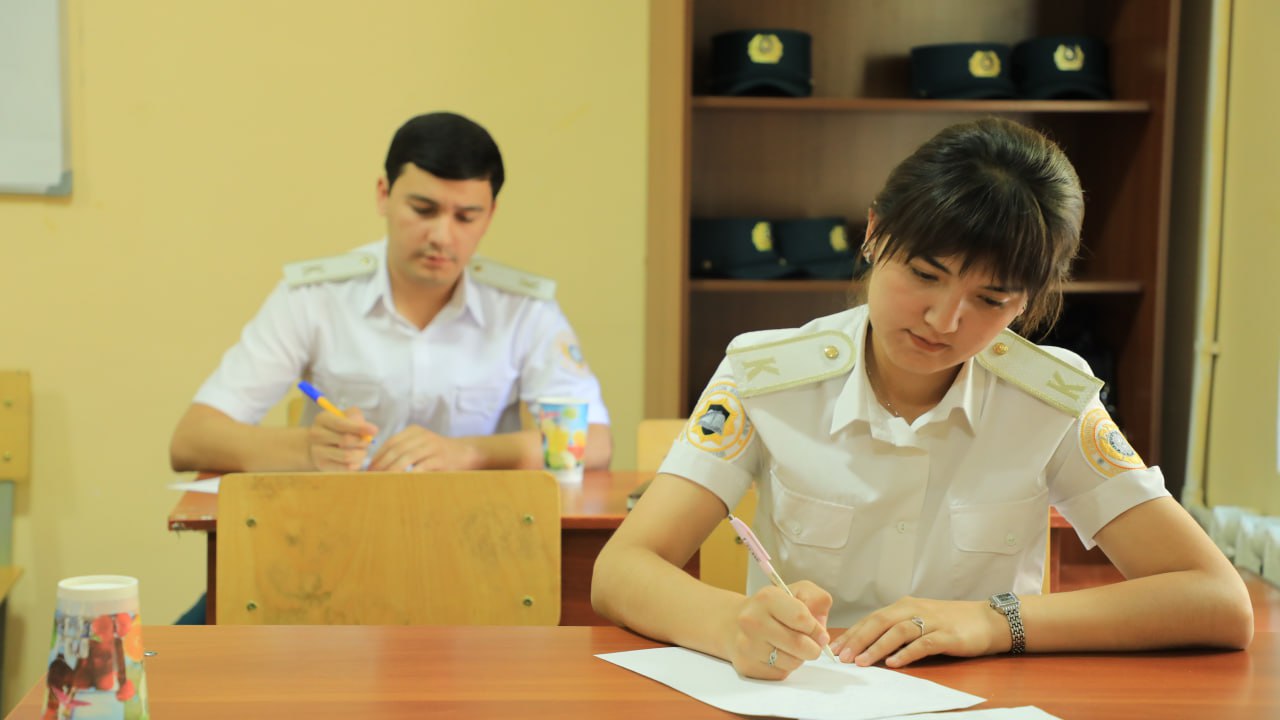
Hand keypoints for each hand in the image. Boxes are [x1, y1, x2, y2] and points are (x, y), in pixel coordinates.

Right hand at [307, 407, 378, 470]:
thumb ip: (355, 416)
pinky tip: (357, 459)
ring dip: (361, 454)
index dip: (359, 427)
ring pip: (347, 456)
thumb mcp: (344, 416)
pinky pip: (345, 468)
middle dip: (363, 442)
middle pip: (346, 440)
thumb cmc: (337, 428)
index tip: (375, 430)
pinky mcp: (323, 466)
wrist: (318, 444)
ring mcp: (318, 452)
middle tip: (367, 442)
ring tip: (362, 451)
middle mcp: (316, 435)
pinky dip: (356, 464)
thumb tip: (364, 425)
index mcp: (322, 419)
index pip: (341, 424)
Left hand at [367, 424, 479, 471]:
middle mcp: (422, 435)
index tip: (368, 470)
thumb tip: (377, 466)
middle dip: (382, 464)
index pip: (390, 442)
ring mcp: (432, 446)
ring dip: (393, 470)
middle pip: (396, 449)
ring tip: (383, 481)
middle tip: (372, 478)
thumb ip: (402, 451)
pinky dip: (410, 474)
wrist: (465, 452)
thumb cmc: (437, 453)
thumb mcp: (420, 445)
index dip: (378, 456)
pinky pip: (422, 466)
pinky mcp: (441, 458)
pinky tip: (402, 482)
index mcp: (414, 431)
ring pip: (407, 457)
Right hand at [727, 580, 832, 679]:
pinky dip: (784, 667)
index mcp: (767, 598)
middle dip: (813, 647)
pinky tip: (776, 654)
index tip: (820, 633)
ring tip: (790, 646)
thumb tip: (821, 631)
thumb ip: (817, 600)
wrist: (735, 623)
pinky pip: (780, 674)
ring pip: (792, 663)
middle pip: (799, 645)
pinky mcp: (746, 666)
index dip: (817, 629)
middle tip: (811, 644)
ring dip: (798, 657)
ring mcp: (747, 645)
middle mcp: (752, 620)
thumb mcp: (797, 592)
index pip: (802, 618)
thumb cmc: (772, 608)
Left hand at [829, 596, 1006, 667]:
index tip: (834, 648)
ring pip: (897, 632)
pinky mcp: (946, 635)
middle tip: (842, 656)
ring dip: (877, 647)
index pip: (871, 618)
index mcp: (903, 606)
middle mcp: (914, 609)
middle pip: (879, 622)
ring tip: (861, 661)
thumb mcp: (918, 620)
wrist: (986, 620)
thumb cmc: (949, 622)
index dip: (852, 633)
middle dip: (858, 639)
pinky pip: (923, 643)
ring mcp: (930, 621)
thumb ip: (896, 629)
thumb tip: (866, 644)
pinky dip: (907, 653)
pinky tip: (894, 662)